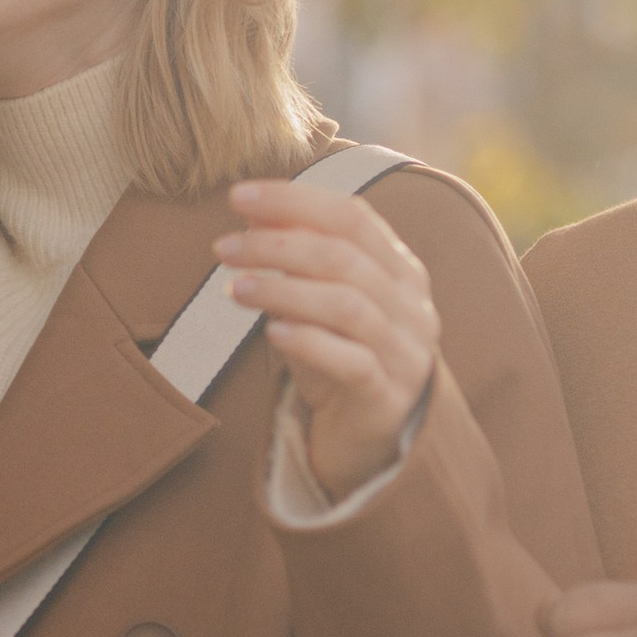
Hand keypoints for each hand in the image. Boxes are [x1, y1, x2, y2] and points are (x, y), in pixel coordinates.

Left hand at [219, 177, 441, 499]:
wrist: (364, 441)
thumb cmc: (336, 359)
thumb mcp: (314, 302)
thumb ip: (295, 258)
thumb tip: (253, 208)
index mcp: (402, 270)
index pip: (353, 216)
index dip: (296, 201)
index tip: (239, 196)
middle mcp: (413, 306)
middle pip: (345, 257)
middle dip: (277, 244)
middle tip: (224, 247)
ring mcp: (407, 353)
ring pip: (348, 305)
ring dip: (284, 290)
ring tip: (235, 288)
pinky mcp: (389, 397)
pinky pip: (352, 362)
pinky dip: (309, 342)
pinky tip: (272, 333)